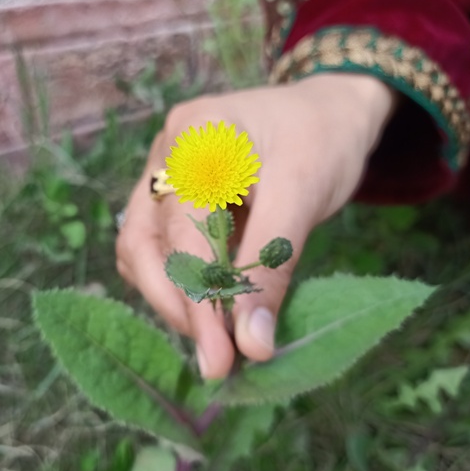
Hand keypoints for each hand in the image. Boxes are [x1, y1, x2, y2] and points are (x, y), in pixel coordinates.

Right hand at [116, 73, 395, 377]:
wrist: (328, 112)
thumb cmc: (322, 139)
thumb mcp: (304, 194)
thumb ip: (272, 265)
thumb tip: (252, 344)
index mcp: (195, 137)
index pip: (182, 232)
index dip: (199, 298)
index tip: (223, 357)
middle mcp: (164, 154)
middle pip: (142, 243)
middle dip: (175, 305)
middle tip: (216, 358)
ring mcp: (162, 174)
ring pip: (141, 249)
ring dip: (171, 297)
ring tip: (213, 335)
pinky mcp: (172, 196)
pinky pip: (157, 246)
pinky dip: (176, 281)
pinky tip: (208, 304)